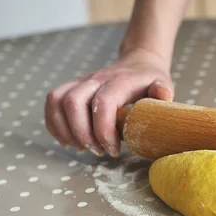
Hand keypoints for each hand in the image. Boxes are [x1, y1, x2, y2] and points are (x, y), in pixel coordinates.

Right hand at [45, 48, 172, 155]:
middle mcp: (97, 79)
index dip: (104, 130)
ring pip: (58, 101)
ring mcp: (82, 82)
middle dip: (82, 133)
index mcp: (120, 81)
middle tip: (99, 151)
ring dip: (65, 130)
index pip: (103, 102)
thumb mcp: (163, 84)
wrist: (139, 63)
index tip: (114, 149)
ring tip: (82, 148)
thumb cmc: (151, 80)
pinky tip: (69, 141)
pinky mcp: (73, 87)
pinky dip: (54, 124)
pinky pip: (52, 102)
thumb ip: (162, 91)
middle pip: (74, 102)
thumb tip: (162, 95)